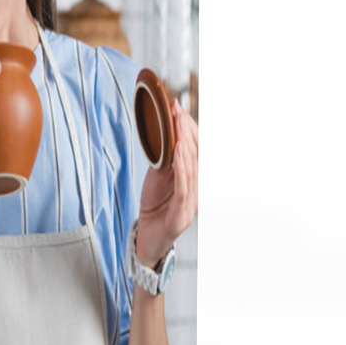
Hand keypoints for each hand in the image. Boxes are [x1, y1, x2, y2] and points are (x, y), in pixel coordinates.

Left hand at [135, 99, 198, 267]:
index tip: (178, 107)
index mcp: (195, 179)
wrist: (146, 237)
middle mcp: (199, 190)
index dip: (190, 127)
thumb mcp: (159, 175)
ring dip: (187, 145)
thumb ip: (166, 157)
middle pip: (199, 156)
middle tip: (177, 111)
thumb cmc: (155, 205)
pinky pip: (185, 188)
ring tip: (179, 127)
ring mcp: (193, 204)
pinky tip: (178, 152)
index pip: (197, 149)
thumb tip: (165, 131)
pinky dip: (183, 168)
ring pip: (194, 170)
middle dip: (188, 130)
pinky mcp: (183, 215)